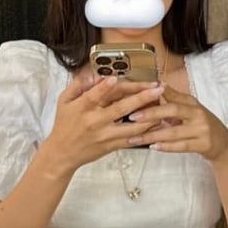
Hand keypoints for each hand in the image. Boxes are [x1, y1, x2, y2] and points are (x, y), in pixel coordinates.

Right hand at [40, 72, 165, 173]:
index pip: (94, 96)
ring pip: (130, 127)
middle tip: (157, 88)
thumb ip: (78, 85)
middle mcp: (95, 121)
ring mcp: (104, 135)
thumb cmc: (64, 124)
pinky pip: (131, 140)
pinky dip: (144, 133)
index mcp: (82, 108)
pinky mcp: (111, 146)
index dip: (104, 87)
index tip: (115, 77)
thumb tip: (94, 74)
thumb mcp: (63, 101)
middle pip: (120, 108)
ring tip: (164, 107)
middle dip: (141, 97)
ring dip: (149, 117)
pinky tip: (156, 125)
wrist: (63, 153)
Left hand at [126, 83, 227, 160]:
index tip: (136, 97)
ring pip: (174, 132)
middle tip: (132, 117)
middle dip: (151, 114)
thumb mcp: (190, 108)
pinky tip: (154, 147)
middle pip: (173, 111)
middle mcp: (197, 114)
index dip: (154, 97)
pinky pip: (182, 146)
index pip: (171, 97)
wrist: (223, 143)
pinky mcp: (203, 144)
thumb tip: (159, 84)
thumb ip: (174, 98)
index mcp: (192, 104)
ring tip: (136, 138)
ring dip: (152, 135)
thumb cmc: (202, 123)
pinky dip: (166, 147)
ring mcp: (201, 130)